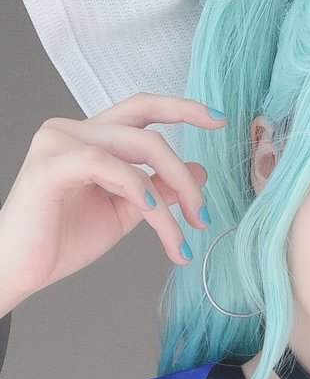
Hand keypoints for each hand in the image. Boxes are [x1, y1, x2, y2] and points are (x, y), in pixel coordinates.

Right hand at [0, 91, 227, 302]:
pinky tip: (153, 211)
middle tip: (203, 215)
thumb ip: (156, 189)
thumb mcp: (123, 213)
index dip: (182, 108)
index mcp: (91, 138)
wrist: (21, 270)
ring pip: (136, 149)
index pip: (142, 110)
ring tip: (184, 233)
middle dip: (184, 174)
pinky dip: (138, 187)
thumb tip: (198, 171)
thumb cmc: (61, 241)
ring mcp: (59, 141)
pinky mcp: (51, 163)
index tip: (219, 120)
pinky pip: (108, 164)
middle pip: (148, 132)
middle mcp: (73, 130)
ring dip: (171, 193)